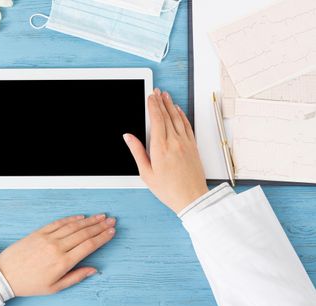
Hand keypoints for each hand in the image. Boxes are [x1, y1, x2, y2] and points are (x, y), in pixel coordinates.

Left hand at [0, 214, 115, 295]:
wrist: (5, 274)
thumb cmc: (29, 284)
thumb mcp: (55, 288)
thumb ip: (76, 277)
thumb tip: (93, 269)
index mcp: (63, 263)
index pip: (89, 246)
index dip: (102, 237)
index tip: (111, 232)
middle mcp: (57, 247)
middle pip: (84, 233)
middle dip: (100, 226)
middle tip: (112, 221)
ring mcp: (48, 238)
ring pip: (73, 226)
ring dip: (89, 220)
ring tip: (101, 217)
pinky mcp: (39, 232)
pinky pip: (59, 223)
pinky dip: (71, 219)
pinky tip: (81, 217)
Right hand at [123, 89, 207, 212]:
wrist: (191, 198)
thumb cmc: (168, 189)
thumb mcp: (146, 173)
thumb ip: (137, 152)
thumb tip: (128, 137)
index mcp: (160, 148)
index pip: (156, 120)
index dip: (153, 106)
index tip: (150, 97)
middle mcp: (174, 142)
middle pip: (167, 116)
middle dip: (161, 102)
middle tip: (157, 92)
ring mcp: (185, 143)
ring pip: (177, 118)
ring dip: (171, 105)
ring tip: (166, 96)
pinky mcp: (193, 147)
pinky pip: (187, 126)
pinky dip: (182, 116)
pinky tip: (179, 111)